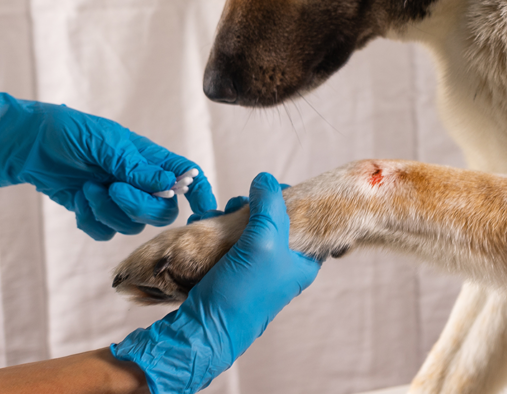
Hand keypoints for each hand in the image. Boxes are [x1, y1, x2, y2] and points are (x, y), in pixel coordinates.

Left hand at [0, 93, 215, 239]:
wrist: (28, 145)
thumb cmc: (69, 132)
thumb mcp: (105, 144)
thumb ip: (138, 167)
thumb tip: (173, 182)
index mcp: (149, 158)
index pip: (186, 176)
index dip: (199, 192)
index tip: (202, 208)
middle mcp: (139, 180)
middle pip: (162, 210)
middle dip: (138, 205)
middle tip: (113, 188)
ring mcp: (119, 199)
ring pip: (132, 225)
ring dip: (107, 211)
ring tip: (87, 188)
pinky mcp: (96, 213)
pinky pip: (105, 233)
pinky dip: (90, 220)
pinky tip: (78, 199)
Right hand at [111, 173, 321, 393]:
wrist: (205, 327)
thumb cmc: (244, 291)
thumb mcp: (265, 241)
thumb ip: (269, 205)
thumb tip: (265, 180)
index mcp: (302, 263)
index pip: (305, 223)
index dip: (290, 203)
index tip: (270, 191)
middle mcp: (280, 266)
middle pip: (271, 221)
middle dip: (251, 207)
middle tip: (237, 205)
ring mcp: (253, 269)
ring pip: (245, 228)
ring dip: (228, 216)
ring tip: (215, 214)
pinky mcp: (229, 271)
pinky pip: (225, 240)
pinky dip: (213, 228)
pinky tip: (201, 223)